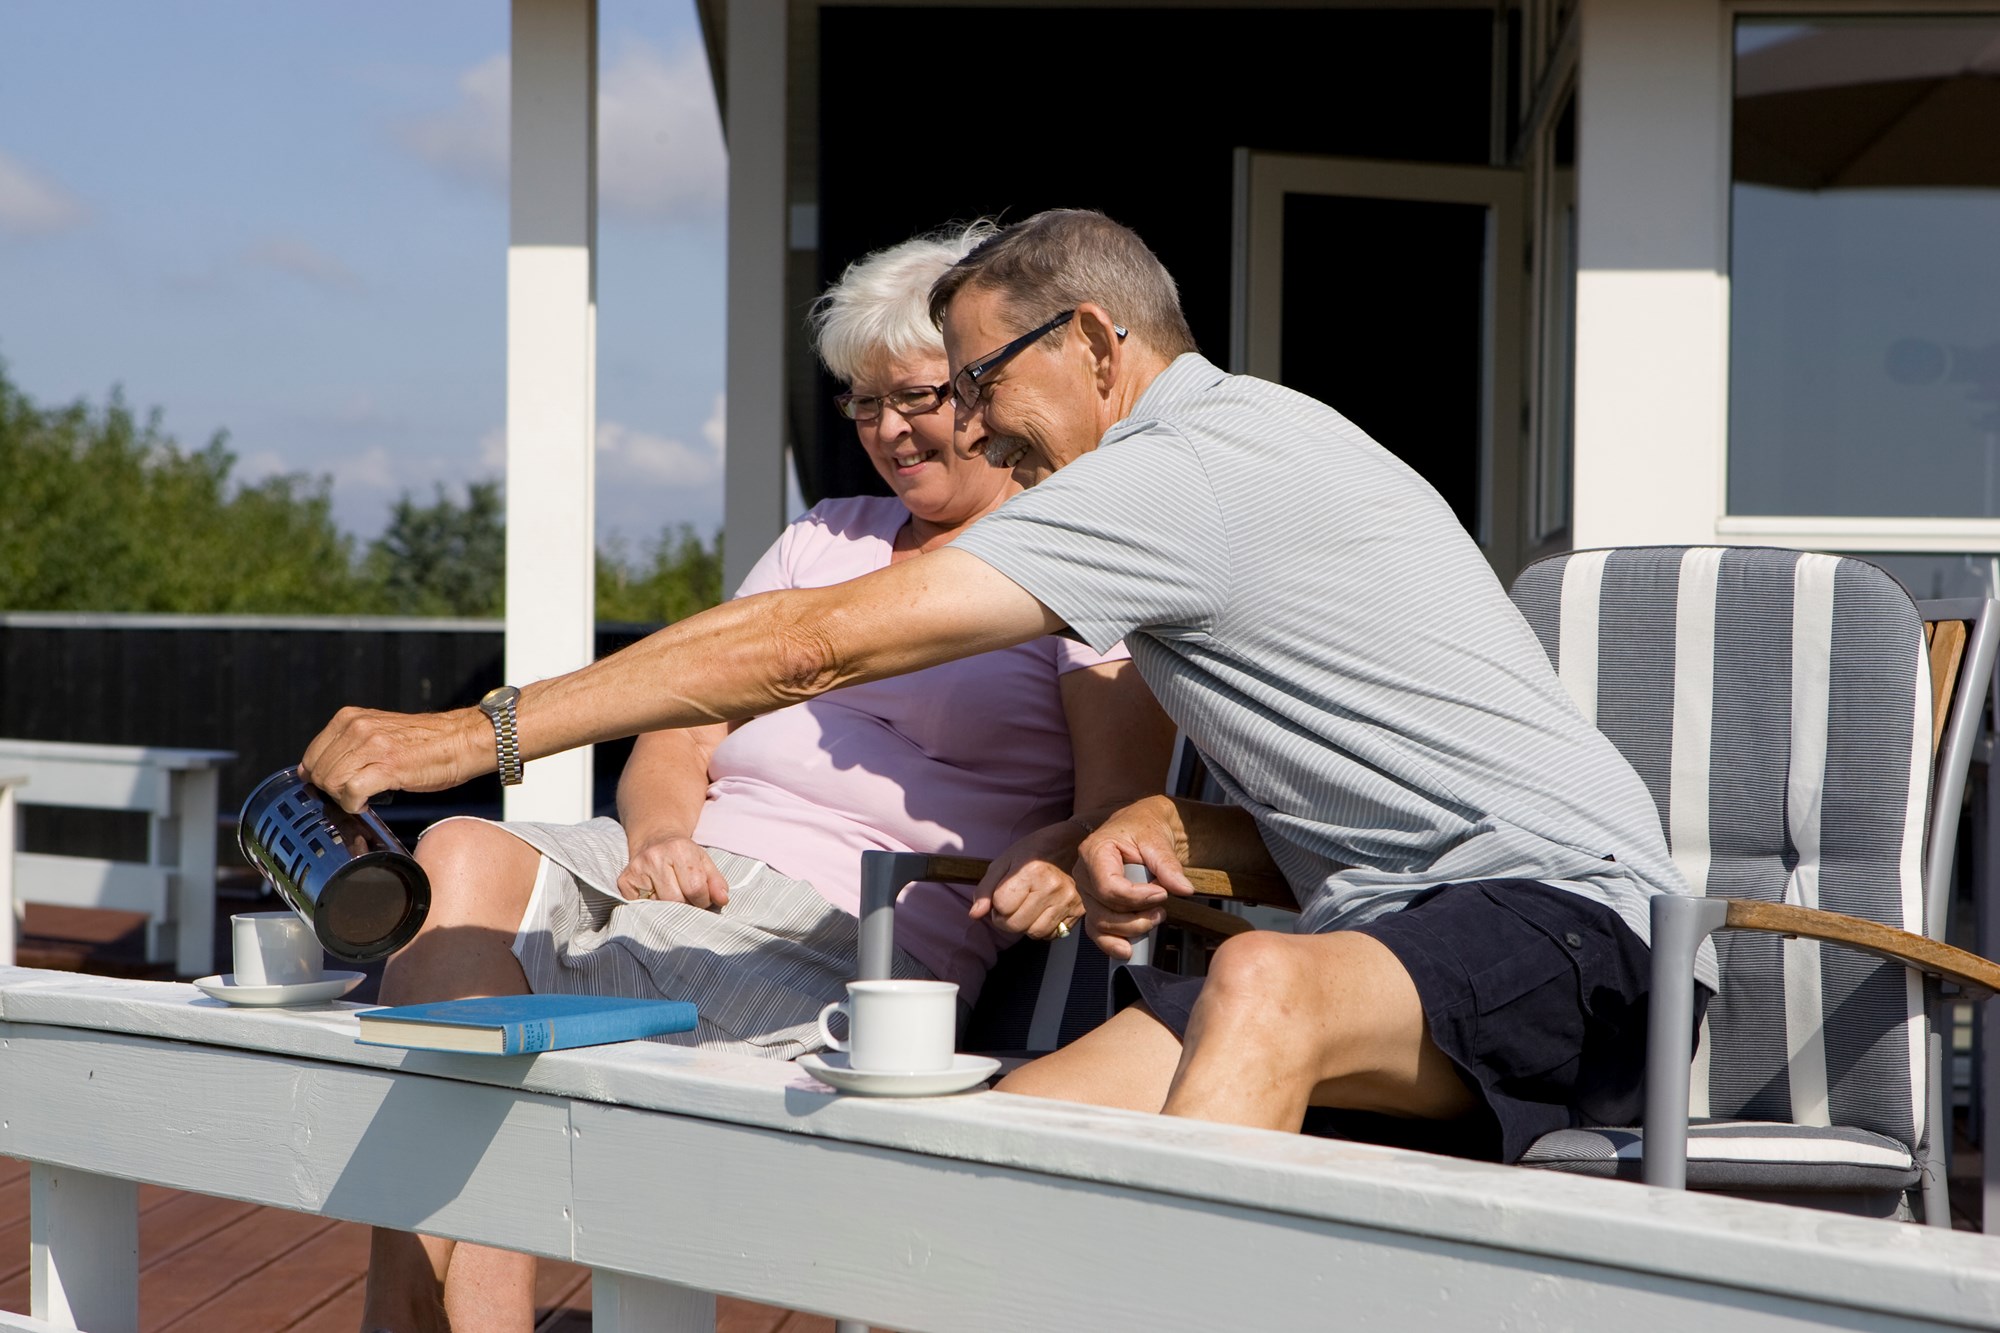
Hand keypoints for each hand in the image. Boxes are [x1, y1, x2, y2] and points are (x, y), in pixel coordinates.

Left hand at [300, 706, 489, 812]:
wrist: (461, 741)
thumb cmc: (426, 742)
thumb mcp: (378, 732)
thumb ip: (348, 745)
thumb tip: (318, 770)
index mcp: (350, 718)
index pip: (311, 756)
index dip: (320, 777)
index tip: (335, 787)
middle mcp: (357, 728)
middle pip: (319, 772)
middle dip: (332, 790)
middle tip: (353, 794)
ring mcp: (371, 746)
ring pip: (332, 782)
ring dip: (344, 798)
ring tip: (363, 797)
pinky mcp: (387, 766)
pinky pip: (351, 792)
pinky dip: (355, 804)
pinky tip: (368, 802)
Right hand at [618, 834, 729, 907]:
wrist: (654, 838)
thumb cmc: (684, 855)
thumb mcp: (704, 863)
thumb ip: (717, 882)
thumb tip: (722, 900)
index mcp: (680, 849)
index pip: (696, 889)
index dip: (703, 900)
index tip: (702, 897)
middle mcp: (655, 856)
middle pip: (676, 900)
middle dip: (686, 906)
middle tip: (688, 899)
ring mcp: (637, 868)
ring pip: (658, 905)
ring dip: (669, 908)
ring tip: (673, 897)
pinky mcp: (624, 880)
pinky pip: (640, 906)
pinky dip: (651, 906)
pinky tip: (655, 895)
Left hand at [968, 820, 1085, 939]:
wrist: (1074, 841)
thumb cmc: (1037, 849)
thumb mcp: (1006, 860)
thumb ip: (987, 887)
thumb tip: (974, 914)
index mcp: (1032, 872)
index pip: (1001, 906)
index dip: (996, 903)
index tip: (1004, 892)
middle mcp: (1052, 888)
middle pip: (1015, 925)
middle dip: (1007, 918)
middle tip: (1014, 902)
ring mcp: (1068, 900)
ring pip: (1034, 933)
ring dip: (1026, 924)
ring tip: (1031, 905)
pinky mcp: (1079, 911)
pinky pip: (1053, 934)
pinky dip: (1044, 926)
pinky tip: (1045, 909)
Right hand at [1075, 797, 1195, 961]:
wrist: (1141, 826)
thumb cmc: (1144, 827)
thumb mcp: (1157, 840)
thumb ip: (1168, 865)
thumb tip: (1184, 889)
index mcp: (1094, 851)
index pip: (1109, 887)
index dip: (1137, 898)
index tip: (1162, 894)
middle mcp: (1084, 874)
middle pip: (1104, 910)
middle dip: (1136, 917)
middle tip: (1162, 909)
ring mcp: (1087, 892)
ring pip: (1101, 924)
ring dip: (1131, 929)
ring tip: (1156, 917)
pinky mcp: (1095, 905)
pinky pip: (1097, 931)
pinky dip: (1112, 943)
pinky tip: (1129, 950)